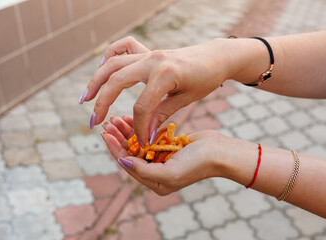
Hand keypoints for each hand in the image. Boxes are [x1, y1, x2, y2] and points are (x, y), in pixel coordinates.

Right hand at [86, 37, 235, 144]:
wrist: (217, 56)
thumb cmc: (206, 78)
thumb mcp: (186, 98)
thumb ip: (161, 113)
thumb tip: (144, 132)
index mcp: (165, 74)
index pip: (142, 106)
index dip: (139, 127)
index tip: (140, 142)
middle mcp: (152, 60)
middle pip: (117, 81)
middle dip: (102, 103)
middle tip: (93, 122)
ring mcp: (148, 53)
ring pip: (113, 64)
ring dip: (96, 80)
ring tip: (85, 98)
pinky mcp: (147, 52)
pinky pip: (121, 49)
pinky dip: (108, 58)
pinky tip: (102, 71)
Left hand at [101, 115, 232, 194]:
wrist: (219, 152)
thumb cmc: (197, 164)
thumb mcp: (169, 173)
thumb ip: (143, 171)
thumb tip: (122, 163)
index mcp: (154, 182)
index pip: (127, 164)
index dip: (114, 149)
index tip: (105, 134)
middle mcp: (155, 172)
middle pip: (130, 153)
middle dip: (118, 138)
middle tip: (108, 123)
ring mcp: (161, 158)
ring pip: (138, 143)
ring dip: (127, 131)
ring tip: (116, 118)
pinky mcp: (167, 146)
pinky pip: (148, 136)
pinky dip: (140, 127)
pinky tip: (131, 118)